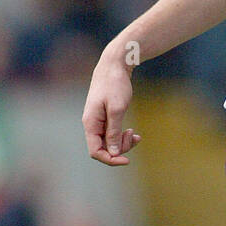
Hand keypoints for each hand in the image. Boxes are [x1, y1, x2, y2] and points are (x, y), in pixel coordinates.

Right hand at [82, 49, 141, 165]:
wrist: (114, 65)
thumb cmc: (115, 84)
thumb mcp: (117, 109)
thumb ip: (114, 132)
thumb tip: (114, 153)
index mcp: (90, 123)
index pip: (96, 152)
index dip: (110, 159)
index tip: (127, 160)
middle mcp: (91, 124)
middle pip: (104, 148)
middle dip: (120, 148)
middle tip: (135, 138)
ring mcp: (97, 121)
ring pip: (109, 142)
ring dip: (123, 142)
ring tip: (135, 135)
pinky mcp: (104, 117)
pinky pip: (112, 133)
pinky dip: (123, 135)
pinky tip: (133, 132)